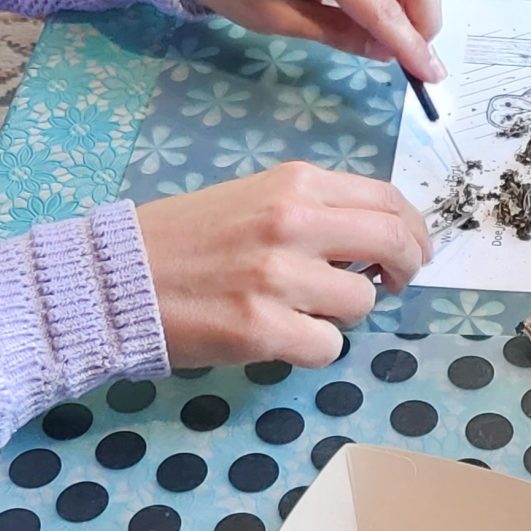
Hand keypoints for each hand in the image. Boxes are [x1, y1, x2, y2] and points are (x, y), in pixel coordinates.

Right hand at [139, 166, 431, 367]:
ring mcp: (278, 277)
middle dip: (405, 268)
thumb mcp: (256, 197)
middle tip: (394, 283)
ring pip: (360, 302)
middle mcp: (294, 222)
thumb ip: (315, 209)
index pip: (386, 199)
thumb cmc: (186, 236)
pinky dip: (315, 347)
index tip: (413, 250)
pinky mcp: (260, 328)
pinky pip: (326, 346)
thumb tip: (375, 239)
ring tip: (305, 308)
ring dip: (344, 312)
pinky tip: (284, 336)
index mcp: (296, 183)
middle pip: (391, 242)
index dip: (412, 229)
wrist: (117, 277)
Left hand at [173, 0, 441, 80]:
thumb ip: (337, 34)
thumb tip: (386, 52)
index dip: (412, 46)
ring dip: (416, 2)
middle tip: (416, 56)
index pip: (384, 9)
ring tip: (401, 39)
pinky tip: (383, 13)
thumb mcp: (277, 21)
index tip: (432, 76)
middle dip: (426, 19)